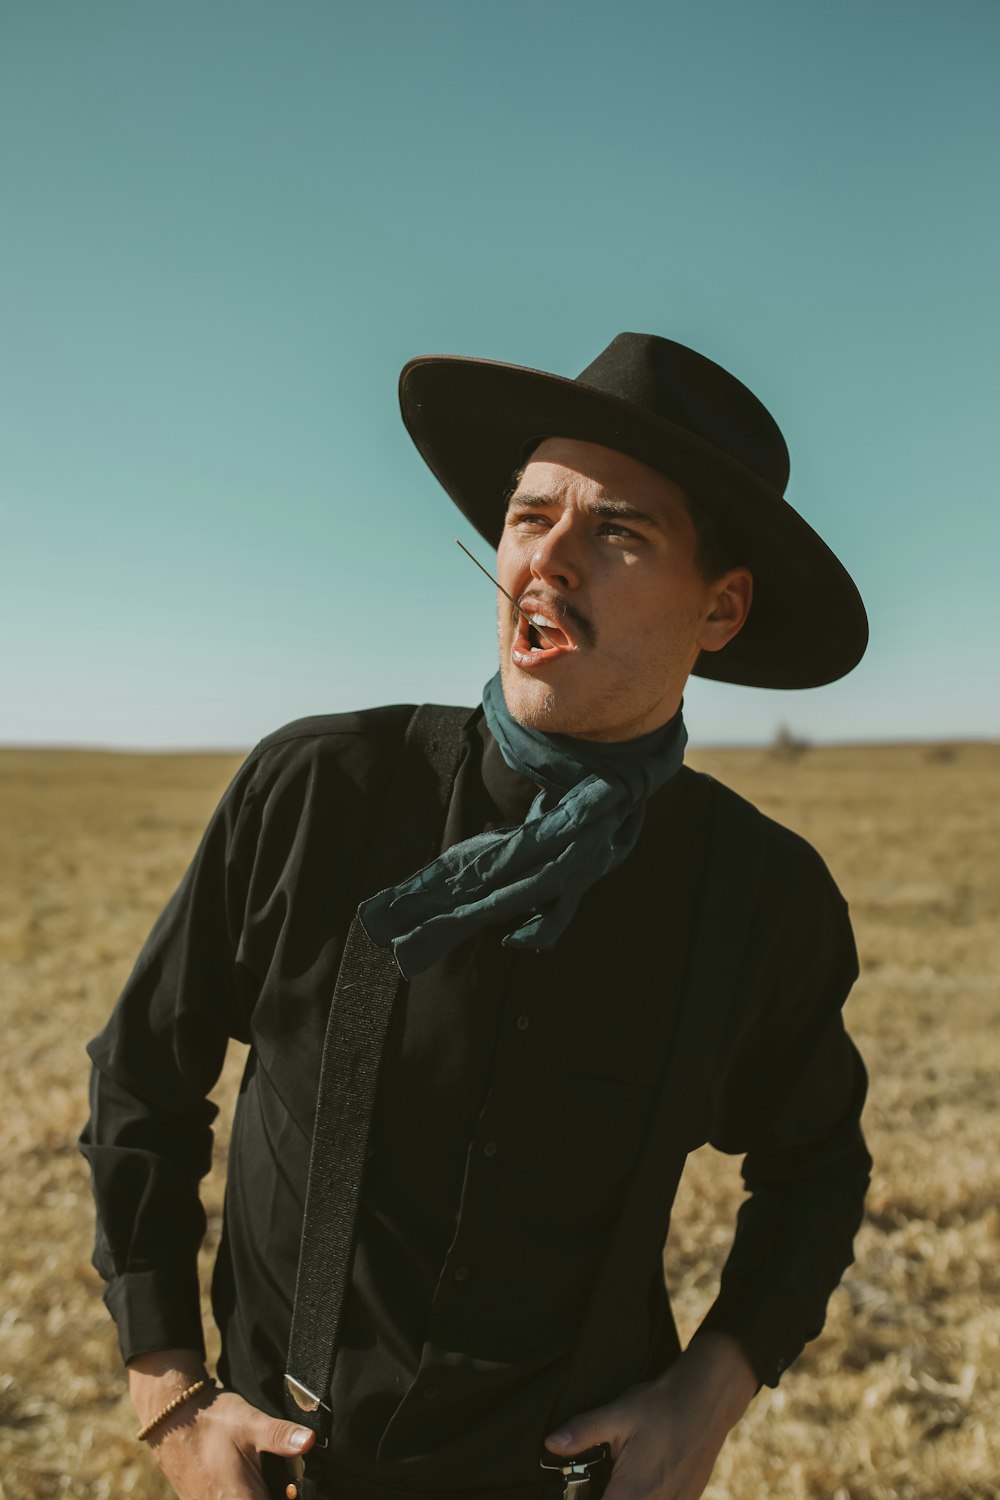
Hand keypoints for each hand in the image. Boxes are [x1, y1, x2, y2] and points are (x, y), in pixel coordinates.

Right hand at [128, 1350, 314, 1499]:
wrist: (171, 1420)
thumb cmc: (212, 1421)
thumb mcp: (250, 1423)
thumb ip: (280, 1436)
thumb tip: (309, 1441)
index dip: (289, 1497)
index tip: (292, 1486)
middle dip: (277, 1493)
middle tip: (286, 1482)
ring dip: (261, 1492)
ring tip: (270, 1479)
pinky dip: (244, 1492)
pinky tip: (249, 1479)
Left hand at [544, 1333, 757, 1499]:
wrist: (708, 1398)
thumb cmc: (663, 1405)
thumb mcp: (617, 1414)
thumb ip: (582, 1432)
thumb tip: (551, 1444)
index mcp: (630, 1494)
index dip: (585, 1499)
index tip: (581, 1489)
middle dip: (608, 1495)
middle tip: (597, 1482)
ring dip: (627, 1496)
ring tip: (618, 1478)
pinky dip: (648, 1494)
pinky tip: (640, 1478)